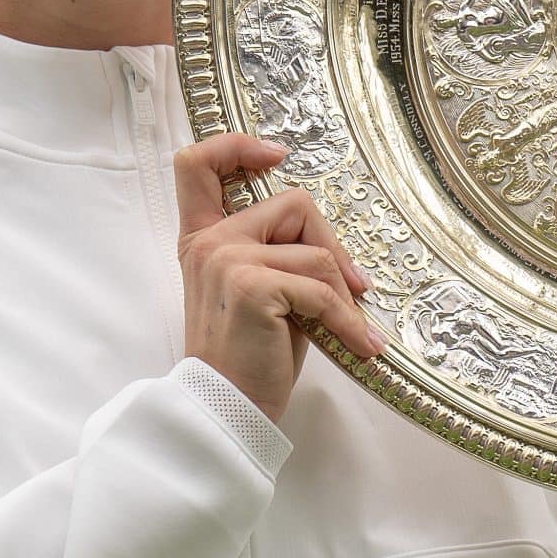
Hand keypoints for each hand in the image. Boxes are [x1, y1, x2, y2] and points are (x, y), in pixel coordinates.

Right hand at [173, 133, 381, 422]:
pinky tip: (358, 346)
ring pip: (314, 250)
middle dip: (331, 246)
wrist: (226, 410)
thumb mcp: (258, 294)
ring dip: (343, 294)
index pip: (198, 163)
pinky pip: (321, 288)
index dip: (237, 146)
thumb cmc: (248, 357)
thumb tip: (337, 251)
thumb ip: (276, 255)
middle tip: (353, 289)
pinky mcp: (251, 284)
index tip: (276, 156)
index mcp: (202, 239)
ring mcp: (226, 258)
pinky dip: (346, 320)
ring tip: (352, 329)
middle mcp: (209, 241)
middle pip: (292, 203)